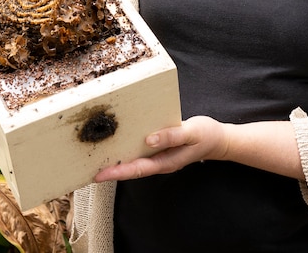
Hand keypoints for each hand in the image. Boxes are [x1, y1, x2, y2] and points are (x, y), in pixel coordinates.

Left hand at [94, 116, 228, 181]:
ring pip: (135, 161)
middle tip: (89, 168)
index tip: (99, 174)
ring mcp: (159, 156)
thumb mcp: (191, 133)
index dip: (117, 172)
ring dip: (118, 161)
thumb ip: (172, 136)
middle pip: (131, 169)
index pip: (137, 169)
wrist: (218, 140)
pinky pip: (141, 152)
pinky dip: (128, 150)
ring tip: (97, 158)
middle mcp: (159, 162)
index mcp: (165, 162)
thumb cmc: (206, 136)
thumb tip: (149, 140)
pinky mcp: (160, 148)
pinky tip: (119, 144)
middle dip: (111, 170)